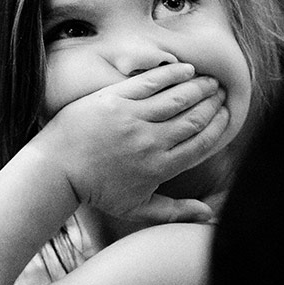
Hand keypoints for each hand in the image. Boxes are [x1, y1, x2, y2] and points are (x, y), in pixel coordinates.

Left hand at [35, 64, 229, 220]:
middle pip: (194, 118)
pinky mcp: (115, 99)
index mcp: (160, 167)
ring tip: (209, 81)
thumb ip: (174, 211)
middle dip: (213, 104)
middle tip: (221, 95)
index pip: (201, 143)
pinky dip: (172, 74)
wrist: (57, 170)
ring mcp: (133, 118)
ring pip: (178, 97)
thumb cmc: (97, 191)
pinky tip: (186, 69)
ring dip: (199, 87)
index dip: (219, 127)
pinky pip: (151, 82)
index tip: (226, 116)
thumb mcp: (137, 209)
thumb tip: (208, 215)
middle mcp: (151, 142)